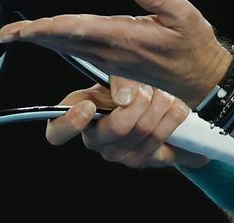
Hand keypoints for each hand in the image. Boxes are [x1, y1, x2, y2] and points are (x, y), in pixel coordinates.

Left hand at [0, 0, 231, 105]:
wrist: (202, 79)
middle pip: (65, 41)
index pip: (78, 31)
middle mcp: (112, 51)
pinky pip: (81, 48)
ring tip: (19, 33)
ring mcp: (112, 58)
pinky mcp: (115, 60)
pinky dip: (61, 40)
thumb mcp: (186, 16)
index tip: (24, 30)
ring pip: (70, 46)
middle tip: (6, 34)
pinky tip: (49, 36)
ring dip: (44, 38)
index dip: (48, 28)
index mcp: (124, 38)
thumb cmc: (194, 46)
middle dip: (35, 36)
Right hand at [44, 75, 209, 168]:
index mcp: (80, 112)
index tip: (89, 107)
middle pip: (116, 128)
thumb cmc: (136, 87)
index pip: (57, 131)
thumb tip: (124, 96)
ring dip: (161, 106)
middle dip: (141, 103)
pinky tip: (176, 107)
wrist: (166, 105)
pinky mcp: (140, 160)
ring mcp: (117, 153)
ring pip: (142, 131)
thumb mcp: (125, 74)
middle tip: (150, 89)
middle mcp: (95, 137)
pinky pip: (158, 137)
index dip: (68, 123)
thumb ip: (120, 77)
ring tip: (166, 94)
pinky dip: (172, 117)